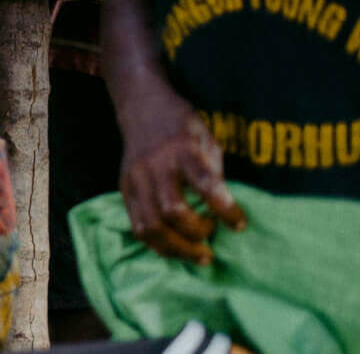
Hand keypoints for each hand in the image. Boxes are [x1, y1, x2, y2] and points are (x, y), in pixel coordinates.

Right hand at [117, 98, 246, 263]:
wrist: (141, 108)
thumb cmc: (182, 126)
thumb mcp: (207, 140)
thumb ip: (213, 173)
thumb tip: (223, 211)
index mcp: (181, 150)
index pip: (205, 184)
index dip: (225, 209)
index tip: (240, 224)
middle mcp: (155, 166)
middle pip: (172, 211)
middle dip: (198, 233)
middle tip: (214, 234)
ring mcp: (135, 179)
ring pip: (151, 226)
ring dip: (178, 248)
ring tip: (200, 255)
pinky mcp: (124, 189)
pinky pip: (138, 227)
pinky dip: (159, 245)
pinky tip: (177, 249)